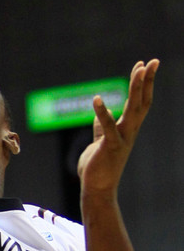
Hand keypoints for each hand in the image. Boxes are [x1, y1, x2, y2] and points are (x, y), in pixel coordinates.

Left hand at [77, 59, 158, 197]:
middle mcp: (129, 131)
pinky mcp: (110, 146)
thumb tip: (103, 114)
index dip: (142, 84)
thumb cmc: (98, 166)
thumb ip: (102, 127)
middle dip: (147, 80)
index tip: (143, 65)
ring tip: (138, 69)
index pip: (139, 102)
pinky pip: (107, 127)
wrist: (97, 189)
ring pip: (133, 109)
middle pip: (142, 101)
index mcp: (127, 129)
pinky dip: (103, 113)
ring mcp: (122, 138)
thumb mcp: (101, 141)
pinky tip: (97, 98)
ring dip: (136, 88)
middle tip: (153, 61)